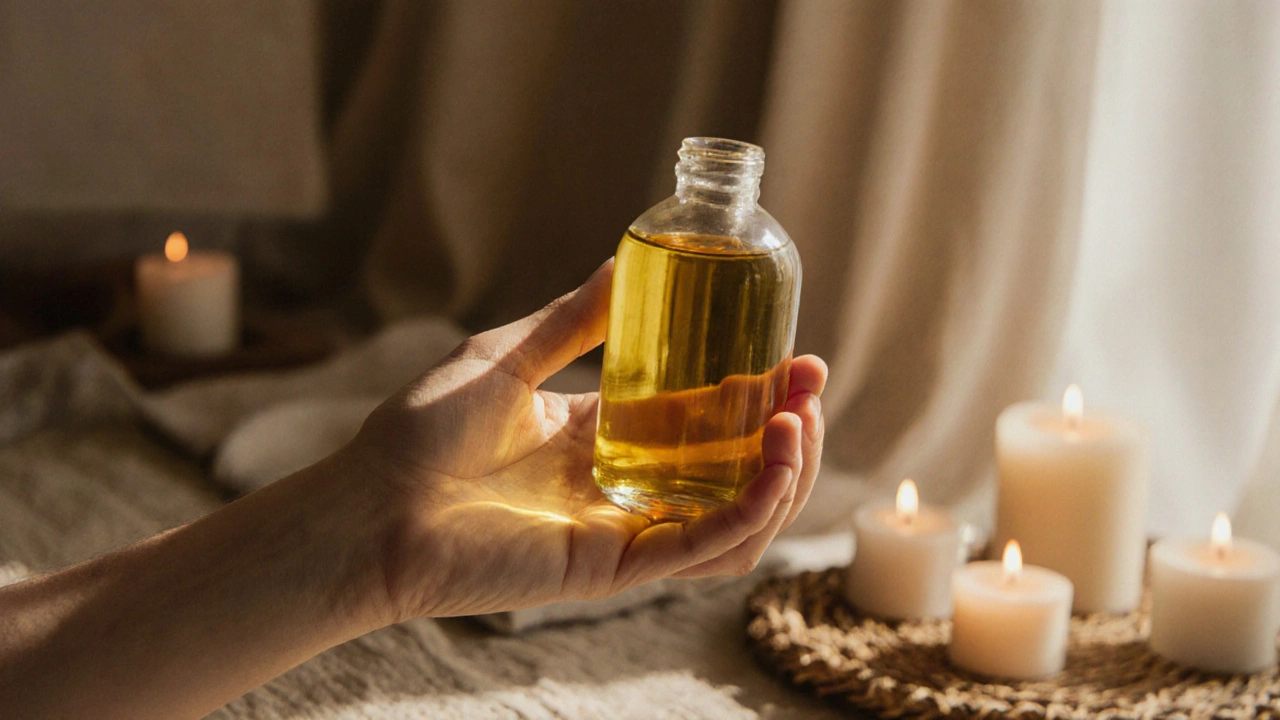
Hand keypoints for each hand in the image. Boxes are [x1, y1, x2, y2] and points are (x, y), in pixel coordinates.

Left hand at [347, 259, 826, 621]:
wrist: (368, 506)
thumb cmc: (418, 435)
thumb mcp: (504, 357)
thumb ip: (570, 321)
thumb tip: (623, 259)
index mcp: (604, 440)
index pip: (705, 420)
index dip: (759, 392)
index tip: (797, 355)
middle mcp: (625, 488)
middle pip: (736, 471)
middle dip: (788, 432)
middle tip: (812, 386)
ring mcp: (624, 531)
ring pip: (736, 519)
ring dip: (785, 475)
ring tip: (801, 421)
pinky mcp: (613, 567)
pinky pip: (702, 550)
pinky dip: (750, 513)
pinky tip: (774, 468)